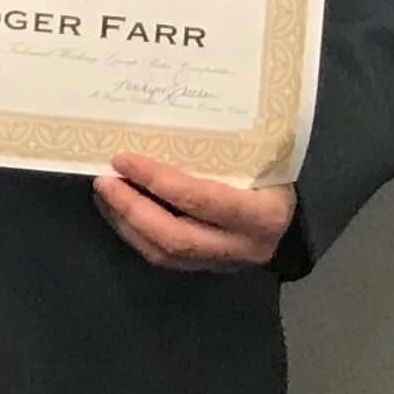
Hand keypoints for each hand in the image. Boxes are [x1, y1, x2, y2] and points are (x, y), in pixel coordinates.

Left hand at [96, 154, 293, 271]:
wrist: (290, 211)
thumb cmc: (270, 171)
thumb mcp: (257, 158)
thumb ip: (217, 151)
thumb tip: (155, 125)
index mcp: (263, 214)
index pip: (201, 199)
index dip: (158, 181)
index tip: (123, 160)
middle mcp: (245, 246)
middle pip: (176, 236)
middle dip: (132, 208)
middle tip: (103, 181)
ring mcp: (225, 263)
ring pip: (165, 253)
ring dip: (127, 223)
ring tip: (104, 194)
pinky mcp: (207, 269)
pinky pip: (164, 258)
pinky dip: (135, 234)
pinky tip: (119, 211)